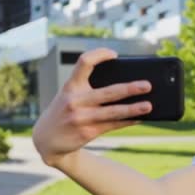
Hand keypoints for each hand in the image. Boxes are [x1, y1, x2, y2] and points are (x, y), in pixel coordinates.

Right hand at [32, 48, 152, 166]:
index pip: (84, 62)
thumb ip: (89, 89)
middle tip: (147, 85)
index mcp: (71, 86)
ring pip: (113, 112)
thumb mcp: (69, 96)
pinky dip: (128, 121)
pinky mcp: (87, 132)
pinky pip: (112, 125)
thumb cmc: (65, 111)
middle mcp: (75, 100)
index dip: (100, 55)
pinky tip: (139, 118)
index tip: (115, 54)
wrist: (46, 140)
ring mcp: (81, 118)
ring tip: (148, 105)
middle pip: (108, 92)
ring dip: (133, 109)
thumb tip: (126, 87)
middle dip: (129, 88)